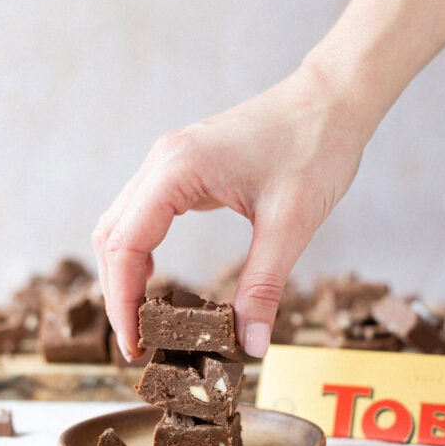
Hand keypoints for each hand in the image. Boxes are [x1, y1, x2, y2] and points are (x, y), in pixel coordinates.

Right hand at [92, 57, 367, 359]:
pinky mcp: (184, 166)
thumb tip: (249, 345)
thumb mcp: (291, 223)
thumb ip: (264, 286)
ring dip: (125, 273)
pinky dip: (141, 250)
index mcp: (176, 169)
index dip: (123, 302)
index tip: (135, 346)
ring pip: (122, 224)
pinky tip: (157, 277)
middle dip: (118, 293)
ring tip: (143, 318)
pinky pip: (145, 214)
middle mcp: (162, 161)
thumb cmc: (315, 148)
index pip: (125, 246)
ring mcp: (169, 161)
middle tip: (138, 342)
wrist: (332, 99)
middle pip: (112, 237)